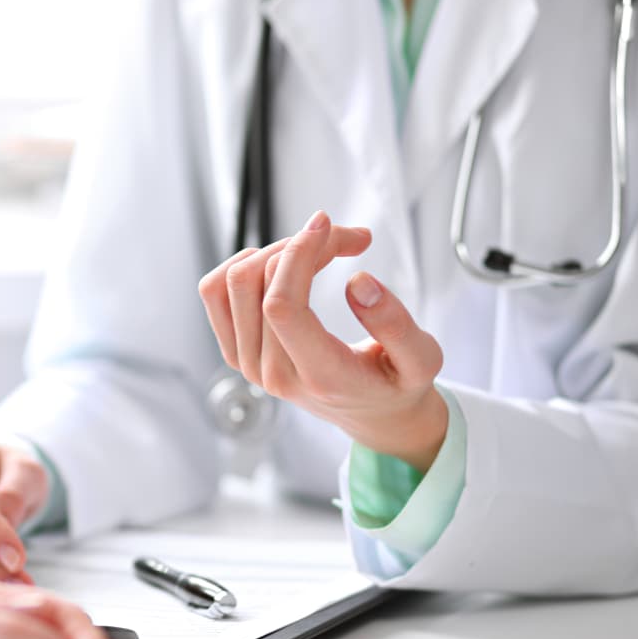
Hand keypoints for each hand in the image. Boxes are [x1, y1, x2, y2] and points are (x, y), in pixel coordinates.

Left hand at [198, 210, 447, 470]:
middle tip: (347, 237)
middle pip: (260, 283)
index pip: (283, 307)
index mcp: (320, 375)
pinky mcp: (235, 351)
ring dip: (277, 250)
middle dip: (303, 244)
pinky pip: (215, 293)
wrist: (370, 414)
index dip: (298, 255)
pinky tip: (279, 261)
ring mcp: (248, 364)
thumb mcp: (422, 359)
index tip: (326, 224)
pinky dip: (243, 263)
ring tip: (317, 249)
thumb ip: (396, 324)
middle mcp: (274, 373)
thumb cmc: (396, 382)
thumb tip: (358, 281)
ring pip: (235, 281)